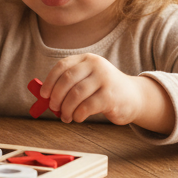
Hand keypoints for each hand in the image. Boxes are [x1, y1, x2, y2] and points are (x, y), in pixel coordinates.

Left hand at [40, 54, 174, 134]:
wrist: (134, 97)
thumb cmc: (104, 90)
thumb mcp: (88, 80)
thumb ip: (69, 85)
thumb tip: (45, 97)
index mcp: (87, 59)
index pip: (62, 66)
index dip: (50, 81)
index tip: (44, 95)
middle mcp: (96, 65)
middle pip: (67, 80)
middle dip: (56, 97)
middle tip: (53, 108)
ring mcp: (104, 79)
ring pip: (75, 94)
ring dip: (66, 109)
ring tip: (66, 116)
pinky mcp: (110, 96)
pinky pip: (86, 107)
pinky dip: (78, 114)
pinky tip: (78, 117)